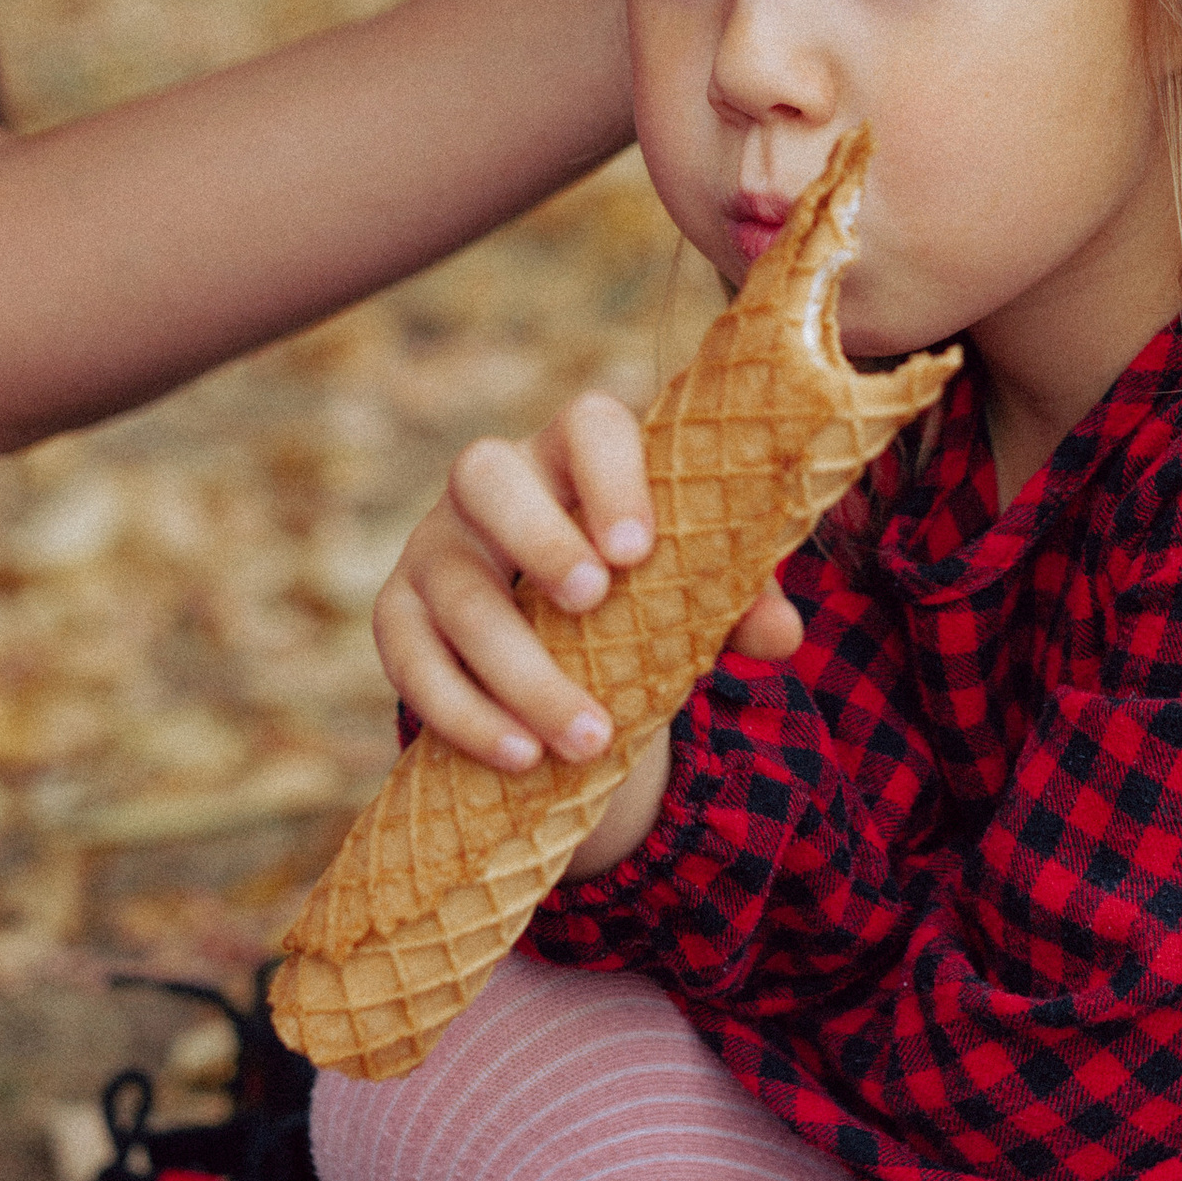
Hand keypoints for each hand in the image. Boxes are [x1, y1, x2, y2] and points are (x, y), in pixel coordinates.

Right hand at [374, 392, 805, 769]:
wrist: (550, 628)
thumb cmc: (633, 584)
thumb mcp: (685, 584)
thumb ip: (735, 598)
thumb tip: (782, 635)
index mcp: (573, 452)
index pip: (588, 425)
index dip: (610, 475)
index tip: (637, 549)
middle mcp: (491, 482)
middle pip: (486, 473)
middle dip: (539, 537)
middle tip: (594, 602)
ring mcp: (435, 545)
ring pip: (457, 590)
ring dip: (521, 670)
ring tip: (588, 736)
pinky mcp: (399, 614)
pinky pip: (410, 658)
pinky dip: (465, 712)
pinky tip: (520, 755)